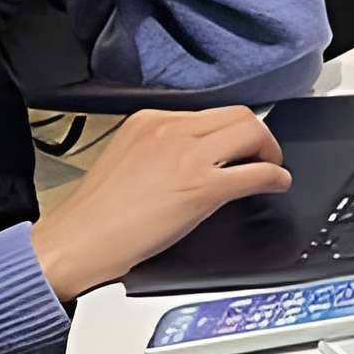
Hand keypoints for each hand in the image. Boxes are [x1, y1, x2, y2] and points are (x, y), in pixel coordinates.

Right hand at [29, 107, 289, 301]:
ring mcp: (187, 157)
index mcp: (149, 121)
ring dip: (270, 152)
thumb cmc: (98, 212)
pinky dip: (275, 177)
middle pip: (239, 116)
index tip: (240, 144)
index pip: (210, 112)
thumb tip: (197, 153)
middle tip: (263, 156)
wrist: (77, 241)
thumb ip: (162, 148)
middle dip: (259, 136)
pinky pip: (256, 173)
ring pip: (252, 133)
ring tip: (270, 168)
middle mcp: (170, 130)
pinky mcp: (201, 187)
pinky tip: (275, 185)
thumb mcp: (128, 158)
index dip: (233, 130)